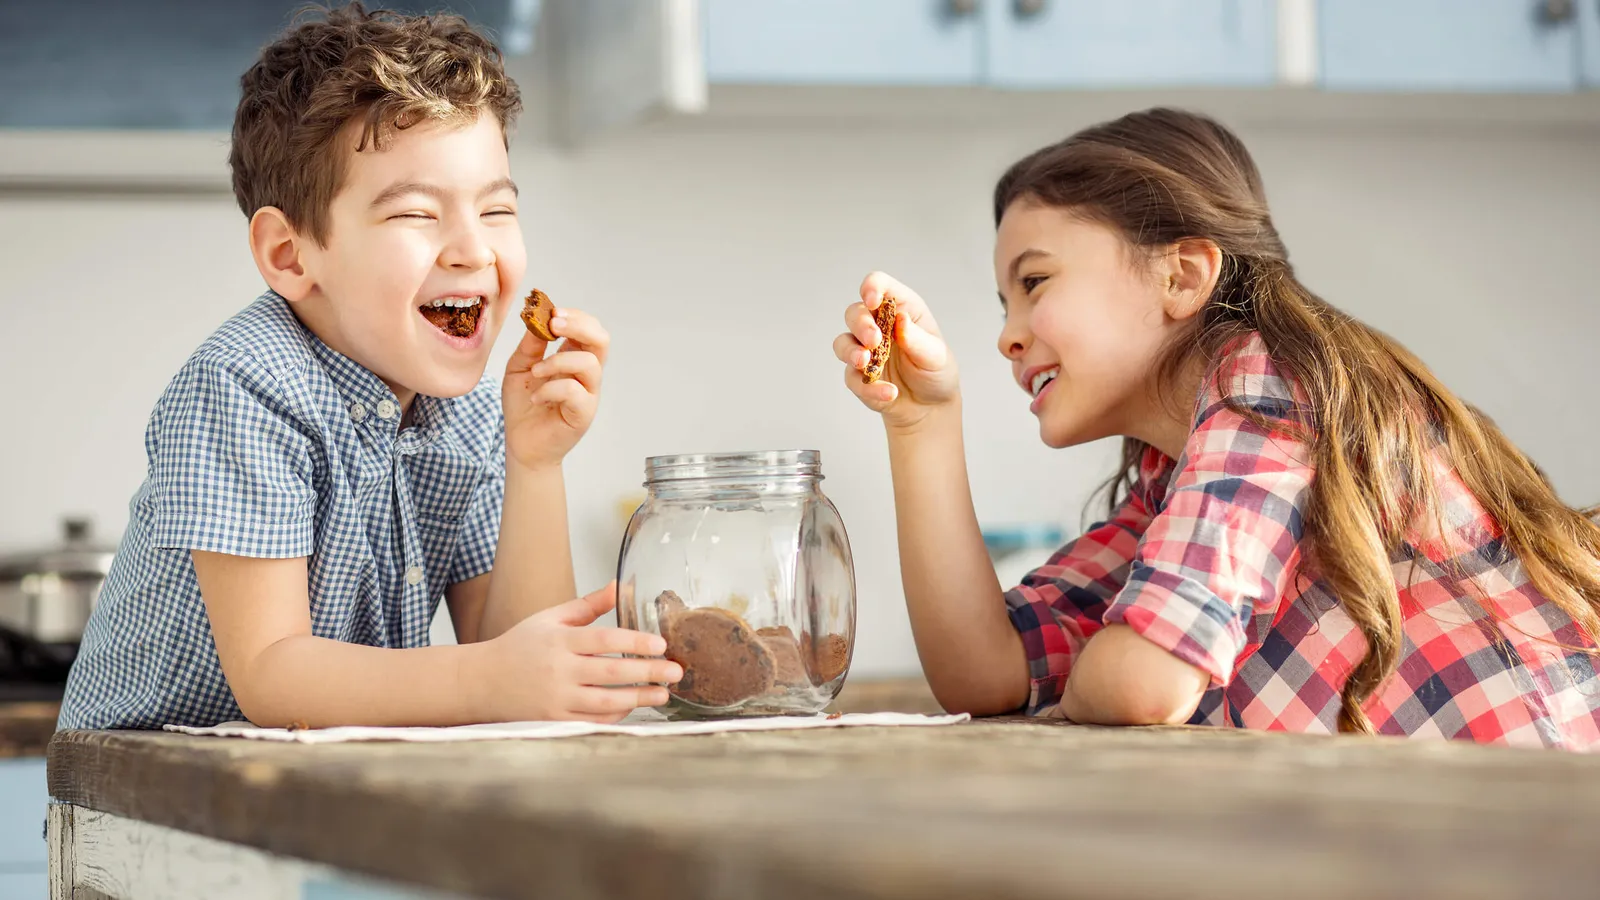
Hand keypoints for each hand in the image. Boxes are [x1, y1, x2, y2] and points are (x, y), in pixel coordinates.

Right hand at [480, 582, 681, 722]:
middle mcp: (558, 671)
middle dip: (648, 673)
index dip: (636, 643)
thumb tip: (618, 585)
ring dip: (638, 698)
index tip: (661, 645)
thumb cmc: (521, 646)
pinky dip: (615, 714)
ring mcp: (555, 698)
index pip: (604, 641)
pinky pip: (592, 720)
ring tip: (663, 693)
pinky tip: (633, 706)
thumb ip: (587, 606)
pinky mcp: (553, 719)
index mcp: (559, 641)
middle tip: (676, 671)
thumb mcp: (550, 619)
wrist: (482, 682)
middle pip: (611, 673)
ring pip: (605, 701)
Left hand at [503, 307, 607, 469]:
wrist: (521, 443)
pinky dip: (551, 389)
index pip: (589, 329)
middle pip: (601, 340)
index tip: (551, 312)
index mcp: (574, 358)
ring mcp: (588, 394)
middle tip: (554, 324)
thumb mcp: (520, 368)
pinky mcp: (583, 414)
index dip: (575, 316)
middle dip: (579, 326)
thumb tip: (537, 318)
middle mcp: (586, 374)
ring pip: (589, 364)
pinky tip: (535, 398)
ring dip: (558, 361)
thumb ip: (531, 345)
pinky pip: (575, 392)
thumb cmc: (523, 405)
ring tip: (535, 372)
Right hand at [833, 271, 958, 430]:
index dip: (871, 287)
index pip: (879, 285)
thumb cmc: (935, 370)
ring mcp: (864, 350)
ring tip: (865, 362)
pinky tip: (889, 393)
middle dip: (861, 324)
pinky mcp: (857, 375)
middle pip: (855, 313)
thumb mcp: (935, 355)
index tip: (872, 300)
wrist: (929, 407)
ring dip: (851, 352)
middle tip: (874, 340)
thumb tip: (900, 320)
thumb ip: (917, 339)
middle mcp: (877, 325)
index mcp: (899, 308)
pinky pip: (852, 377)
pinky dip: (868, 387)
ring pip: (842, 343)